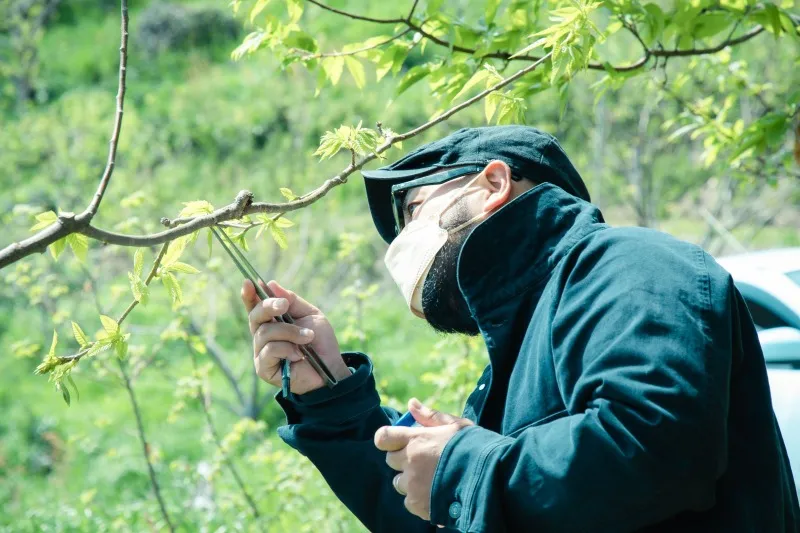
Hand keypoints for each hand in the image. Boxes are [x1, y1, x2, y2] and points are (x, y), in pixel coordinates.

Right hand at [241, 279, 350, 394]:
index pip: (254, 307)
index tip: (248, 282)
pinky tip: (298, 355)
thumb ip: (292, 300)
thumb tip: (271, 284)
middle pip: (255, 316)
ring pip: (265, 333)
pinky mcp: (263, 368)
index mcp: (272, 321)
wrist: (331, 366)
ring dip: (289, 332)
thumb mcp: (310, 314)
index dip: (249, 295)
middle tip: (284, 305)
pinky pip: (269, 350)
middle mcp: (262, 336)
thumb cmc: (320, 341)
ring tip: (307, 338)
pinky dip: (287, 348)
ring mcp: (261, 352)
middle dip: (268, 306)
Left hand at [374, 398, 473, 520]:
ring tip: (432, 479)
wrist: (491, 478)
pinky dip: (419, 499)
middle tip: (423, 460)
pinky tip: (437, 493)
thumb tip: (411, 403)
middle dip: (403, 459)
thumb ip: (430, 416)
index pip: (383, 437)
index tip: (398, 442)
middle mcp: (410, 461)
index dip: (388, 439)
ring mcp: (413, 484)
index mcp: (417, 439)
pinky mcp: (419, 505)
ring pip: (399, 483)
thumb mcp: (456, 425)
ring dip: (410, 481)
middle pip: (390, 460)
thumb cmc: (475, 447)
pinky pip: (409, 502)